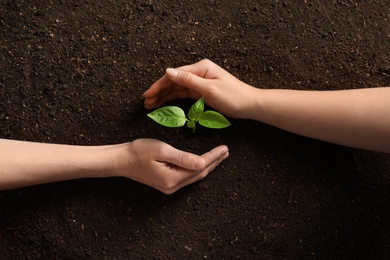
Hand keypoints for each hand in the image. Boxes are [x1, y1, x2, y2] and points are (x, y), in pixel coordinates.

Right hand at [112, 139, 228, 193]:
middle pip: (200, 174)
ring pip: (194, 176)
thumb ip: (183, 157)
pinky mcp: (166, 184)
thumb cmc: (138, 152)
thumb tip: (203, 163)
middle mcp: (173, 186)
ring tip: (219, 156)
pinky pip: (187, 177)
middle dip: (214, 162)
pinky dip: (197, 169)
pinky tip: (203, 163)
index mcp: (173, 178)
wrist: (121, 160)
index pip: (200, 167)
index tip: (225, 148)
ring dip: (208, 166)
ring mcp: (169, 187)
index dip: (213, 157)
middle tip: (226, 151)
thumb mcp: (162, 151)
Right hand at [143, 59, 257, 118]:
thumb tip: (168, 71)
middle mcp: (198, 72)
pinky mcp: (201, 91)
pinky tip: (164, 103)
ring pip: (176, 88)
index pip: (174, 75)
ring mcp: (199, 81)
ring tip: (151, 105)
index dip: (158, 85)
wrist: (249, 105)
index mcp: (200, 68)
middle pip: (173, 81)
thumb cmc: (233, 97)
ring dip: (163, 96)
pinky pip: (183, 94)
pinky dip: (172, 99)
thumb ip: (188, 80)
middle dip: (158, 91)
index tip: (147, 95)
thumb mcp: (209, 89)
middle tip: (146, 102)